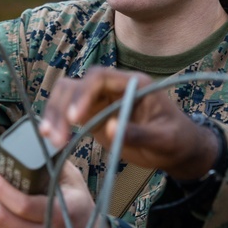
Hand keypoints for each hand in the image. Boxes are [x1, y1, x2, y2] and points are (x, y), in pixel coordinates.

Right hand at [40, 67, 218, 180]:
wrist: (178, 149)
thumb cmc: (176, 140)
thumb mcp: (164, 139)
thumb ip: (139, 133)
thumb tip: (109, 127)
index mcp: (132, 84)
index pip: (99, 77)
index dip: (83, 94)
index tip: (75, 118)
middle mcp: (113, 88)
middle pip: (76, 85)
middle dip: (62, 107)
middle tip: (55, 136)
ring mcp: (101, 101)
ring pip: (67, 97)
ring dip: (55, 115)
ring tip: (50, 139)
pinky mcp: (94, 116)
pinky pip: (68, 113)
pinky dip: (57, 123)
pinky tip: (50, 139)